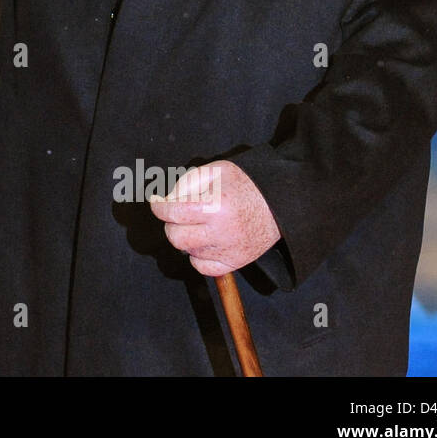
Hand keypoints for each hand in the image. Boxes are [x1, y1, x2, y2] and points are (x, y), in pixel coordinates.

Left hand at [149, 160, 280, 276]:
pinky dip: (197, 256)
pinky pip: (203, 267)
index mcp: (215, 206)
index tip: (156, 203)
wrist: (279, 203)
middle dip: (171, 223)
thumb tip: (167, 200)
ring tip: (196, 224)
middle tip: (178, 214)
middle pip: (176, 237)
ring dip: (185, 238)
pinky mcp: (236, 262)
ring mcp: (229, 250)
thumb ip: (187, 182)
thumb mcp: (216, 170)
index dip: (158, 207)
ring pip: (188, 251)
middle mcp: (222, 232)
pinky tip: (203, 242)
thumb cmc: (246, 184)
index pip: (173, 213)